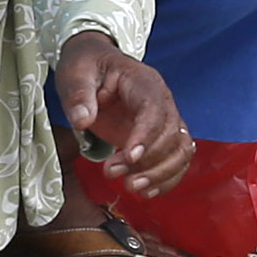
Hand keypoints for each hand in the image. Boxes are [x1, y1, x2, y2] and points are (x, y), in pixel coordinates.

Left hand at [55, 31, 191, 193]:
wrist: (96, 64)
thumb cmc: (87, 66)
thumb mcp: (76, 73)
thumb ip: (79, 94)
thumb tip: (82, 120)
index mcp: (144, 82)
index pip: (155, 110)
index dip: (146, 136)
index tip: (129, 158)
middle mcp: (162, 100)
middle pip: (172, 134)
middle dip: (147, 161)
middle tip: (113, 173)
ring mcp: (164, 119)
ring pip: (180, 150)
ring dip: (160, 174)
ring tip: (131, 187)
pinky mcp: (160, 136)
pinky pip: (177, 159)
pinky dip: (167, 179)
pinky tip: (146, 192)